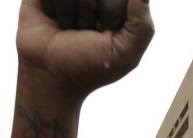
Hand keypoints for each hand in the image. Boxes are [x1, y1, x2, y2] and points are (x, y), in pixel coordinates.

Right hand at [17, 0, 153, 101]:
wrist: (49, 76)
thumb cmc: (88, 68)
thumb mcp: (126, 54)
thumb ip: (143, 25)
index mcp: (119, 10)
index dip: (113, 11)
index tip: (106, 30)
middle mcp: (96, 0)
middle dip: (94, 13)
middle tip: (86, 30)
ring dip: (73, 11)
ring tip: (69, 26)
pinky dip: (57, 5)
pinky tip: (55, 18)